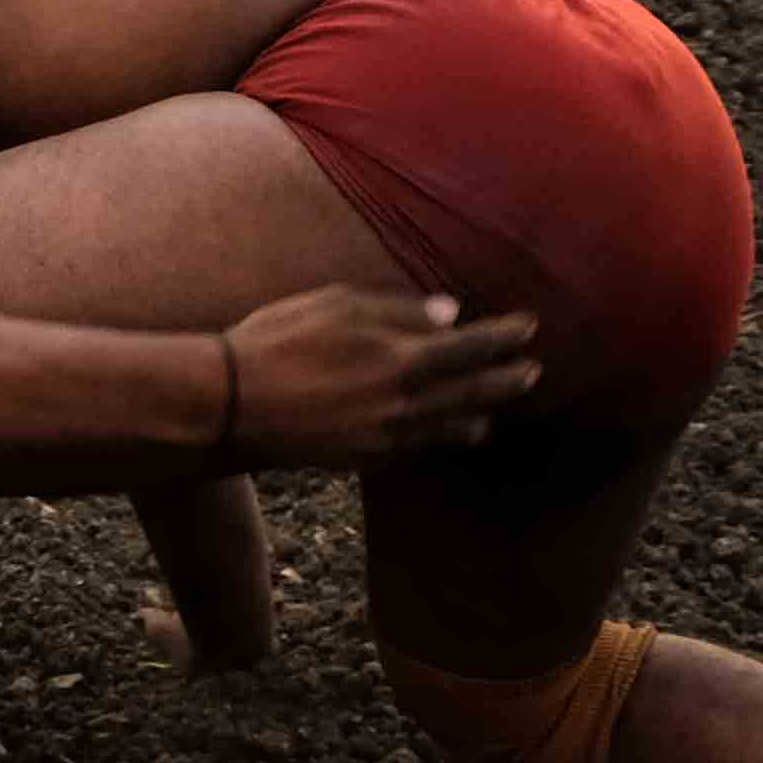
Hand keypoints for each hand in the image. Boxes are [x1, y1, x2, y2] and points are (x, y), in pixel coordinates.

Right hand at [212, 287, 539, 468]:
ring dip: (479, 414)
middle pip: (473, 392)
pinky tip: (443, 429)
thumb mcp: (335, 305)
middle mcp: (405, 403)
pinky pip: (418, 445)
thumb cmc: (276, 342)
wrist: (229, 407)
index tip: (529, 328)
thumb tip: (449, 313)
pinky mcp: (364, 457)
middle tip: (532, 372)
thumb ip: (397, 309)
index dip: (505, 337)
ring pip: (450, 427)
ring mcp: (386, 435)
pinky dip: (441, 434)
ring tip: (493, 410)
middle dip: (506, 381)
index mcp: (402, 358)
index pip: (472, 347)